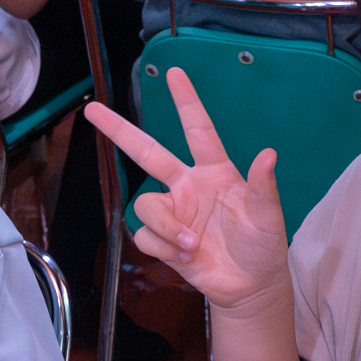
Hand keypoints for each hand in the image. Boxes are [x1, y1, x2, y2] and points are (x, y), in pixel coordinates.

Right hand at [81, 66, 290, 311]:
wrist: (249, 286)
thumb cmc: (262, 246)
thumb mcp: (269, 217)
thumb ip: (264, 187)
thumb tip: (269, 154)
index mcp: (214, 173)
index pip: (198, 130)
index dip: (186, 102)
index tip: (175, 74)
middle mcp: (188, 187)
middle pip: (147, 153)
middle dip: (119, 130)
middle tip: (92, 110)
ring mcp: (174, 213)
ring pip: (147, 205)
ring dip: (167, 227)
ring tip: (192, 247)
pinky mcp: (163, 239)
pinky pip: (146, 236)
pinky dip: (165, 248)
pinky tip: (185, 258)